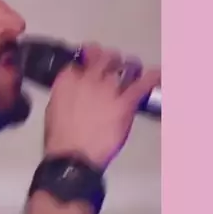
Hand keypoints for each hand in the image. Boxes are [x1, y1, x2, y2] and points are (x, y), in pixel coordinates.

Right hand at [44, 43, 160, 171]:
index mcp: (68, 79)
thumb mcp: (54, 109)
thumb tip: (75, 91)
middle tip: (114, 65)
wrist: (72, 157)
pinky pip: (143, 85)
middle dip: (111, 59)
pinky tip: (158, 74)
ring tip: (133, 70)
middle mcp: (90, 78)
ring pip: (126, 66)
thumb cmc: (60, 139)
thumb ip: (67, 93)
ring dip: (130, 67)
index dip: (88, 60)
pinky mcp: (125, 103)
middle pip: (106, 56)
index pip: (81, 60)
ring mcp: (109, 89)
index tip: (90, 62)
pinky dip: (153, 78)